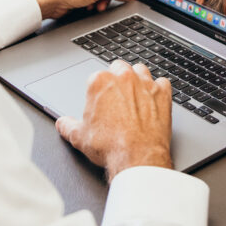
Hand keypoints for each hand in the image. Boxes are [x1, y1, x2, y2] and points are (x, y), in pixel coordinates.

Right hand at [56, 60, 172, 181]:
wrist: (137, 157)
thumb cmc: (110, 146)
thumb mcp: (79, 137)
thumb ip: (68, 126)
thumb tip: (62, 123)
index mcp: (100, 82)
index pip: (96, 77)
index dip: (98, 90)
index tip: (100, 101)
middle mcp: (124, 77)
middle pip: (119, 68)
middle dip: (117, 79)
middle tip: (115, 98)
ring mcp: (145, 83)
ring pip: (141, 70)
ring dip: (137, 79)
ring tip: (134, 96)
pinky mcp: (163, 94)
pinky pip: (163, 83)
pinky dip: (158, 90)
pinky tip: (154, 101)